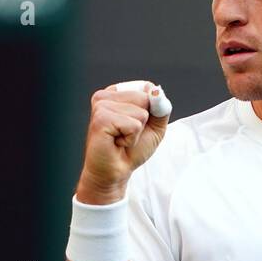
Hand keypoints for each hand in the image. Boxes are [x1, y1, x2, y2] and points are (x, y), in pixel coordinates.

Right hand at [78, 81, 169, 202]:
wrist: (114, 172)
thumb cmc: (131, 150)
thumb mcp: (155, 126)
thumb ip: (161, 108)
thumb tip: (157, 92)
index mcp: (117, 93)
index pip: (148, 88)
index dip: (151, 111)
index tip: (136, 126)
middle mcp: (106, 95)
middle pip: (145, 98)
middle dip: (143, 122)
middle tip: (126, 134)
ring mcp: (101, 105)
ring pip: (141, 112)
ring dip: (136, 132)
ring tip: (120, 139)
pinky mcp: (100, 118)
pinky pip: (133, 125)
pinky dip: (131, 139)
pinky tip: (117, 143)